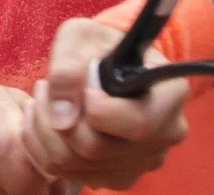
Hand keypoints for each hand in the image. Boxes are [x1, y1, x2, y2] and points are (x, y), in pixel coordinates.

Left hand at [22, 19, 189, 191]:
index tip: (79, 84)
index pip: (137, 123)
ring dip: (45, 133)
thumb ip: (68, 68)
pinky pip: (71, 176)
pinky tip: (49, 121)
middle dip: (55, 118)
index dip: (95, 109)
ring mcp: (143, 161)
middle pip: (96, 149)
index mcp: (170, 95)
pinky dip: (47, 150)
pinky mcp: (120, 176)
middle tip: (43, 86)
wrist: (109, 63)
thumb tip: (61, 119)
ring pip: (77, 166)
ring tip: (43, 100)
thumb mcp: (81, 36)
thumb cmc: (99, 44)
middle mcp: (165, 134)